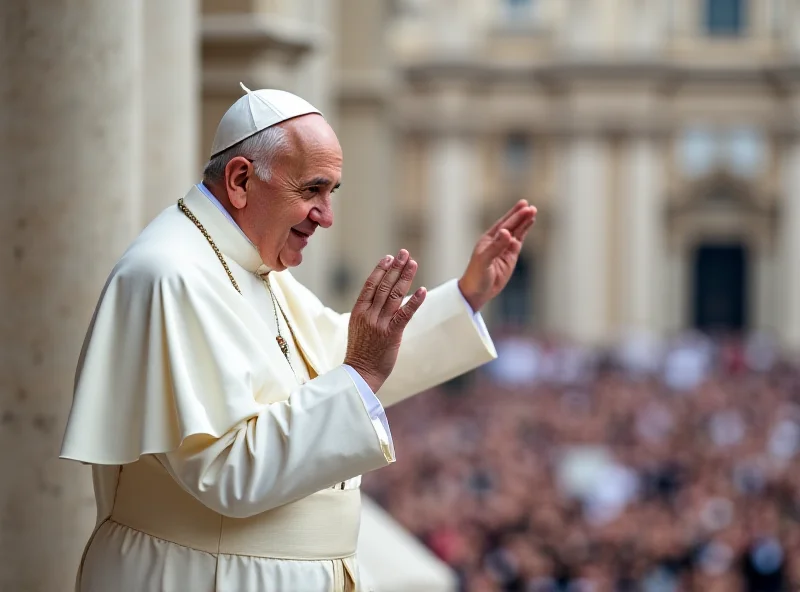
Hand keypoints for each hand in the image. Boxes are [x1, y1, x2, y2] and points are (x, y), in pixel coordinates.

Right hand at [344, 249, 426, 391]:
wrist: (360, 375)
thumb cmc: (361, 353)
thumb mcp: (358, 328)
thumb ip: (368, 312)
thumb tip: (380, 298)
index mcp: (359, 312)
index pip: (370, 285)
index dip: (380, 269)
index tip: (389, 258)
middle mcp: (369, 314)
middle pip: (384, 285)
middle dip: (396, 268)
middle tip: (405, 253)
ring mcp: (380, 324)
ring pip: (394, 295)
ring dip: (405, 277)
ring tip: (413, 263)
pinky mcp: (392, 334)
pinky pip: (405, 314)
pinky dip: (414, 301)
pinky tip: (423, 290)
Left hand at [458, 200, 536, 311]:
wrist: (476, 292)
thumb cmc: (476, 276)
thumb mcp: (485, 260)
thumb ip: (496, 246)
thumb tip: (507, 232)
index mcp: (487, 239)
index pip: (504, 225)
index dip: (514, 215)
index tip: (524, 206)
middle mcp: (496, 241)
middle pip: (511, 225)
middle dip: (520, 216)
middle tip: (530, 206)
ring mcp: (504, 249)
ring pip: (516, 232)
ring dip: (524, 222)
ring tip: (533, 211)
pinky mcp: (510, 257)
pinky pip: (518, 242)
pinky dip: (523, 233)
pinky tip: (528, 224)